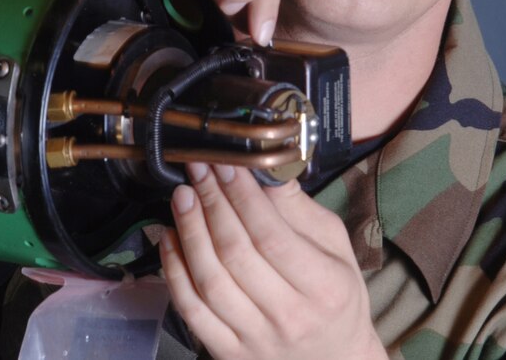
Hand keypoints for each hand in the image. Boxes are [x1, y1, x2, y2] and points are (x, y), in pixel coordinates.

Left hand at [159, 163, 387, 359]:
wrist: (334, 357)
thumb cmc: (335, 294)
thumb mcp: (334, 244)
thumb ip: (298, 208)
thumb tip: (265, 169)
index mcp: (324, 287)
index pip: (271, 235)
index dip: (241, 196)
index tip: (224, 165)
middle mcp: (290, 317)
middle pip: (236, 254)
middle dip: (212, 204)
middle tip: (198, 171)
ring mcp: (255, 339)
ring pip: (209, 281)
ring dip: (189, 232)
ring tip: (183, 198)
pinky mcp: (227, 353)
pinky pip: (191, 310)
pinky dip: (174, 271)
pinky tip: (170, 239)